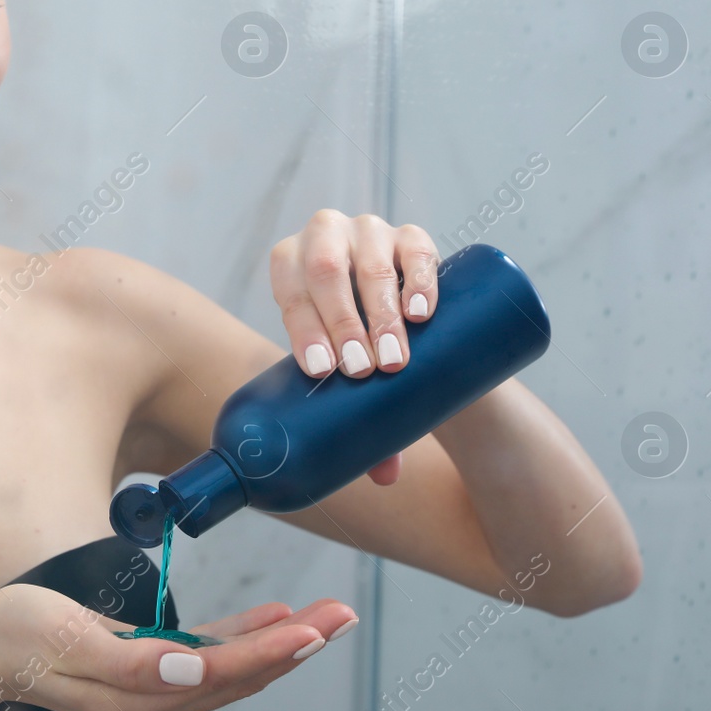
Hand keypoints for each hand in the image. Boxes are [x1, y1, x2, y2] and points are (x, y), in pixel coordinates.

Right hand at [0, 582, 358, 710]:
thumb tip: (190, 668)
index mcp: (138, 699)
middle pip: (241, 674)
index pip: (222, 674)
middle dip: (297, 645)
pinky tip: (272, 619)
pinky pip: (207, 657)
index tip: (314, 629)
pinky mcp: (145, 672)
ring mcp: (151, 692)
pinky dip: (243, 637)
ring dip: (281, 640)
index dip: (272, 650)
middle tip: (344, 616)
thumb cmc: (15, 637)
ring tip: (325, 616)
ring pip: (233, 667)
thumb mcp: (67, 639)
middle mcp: (153, 704)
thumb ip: (131, 659)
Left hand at [268, 211, 440, 484]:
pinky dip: (418, 279)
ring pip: (370, 262)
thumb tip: (381, 479)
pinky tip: (421, 312)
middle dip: (343, 323)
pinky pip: (415, 248)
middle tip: (362, 370)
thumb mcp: (345, 373)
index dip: (302, 327)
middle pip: (325, 272)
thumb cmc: (359, 351)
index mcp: (289, 263)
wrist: (405, 317)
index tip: (322, 370)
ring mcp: (369, 231)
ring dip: (381, 312)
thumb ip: (356, 419)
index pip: (288, 289)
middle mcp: (323, 237)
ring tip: (394, 358)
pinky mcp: (412, 236)